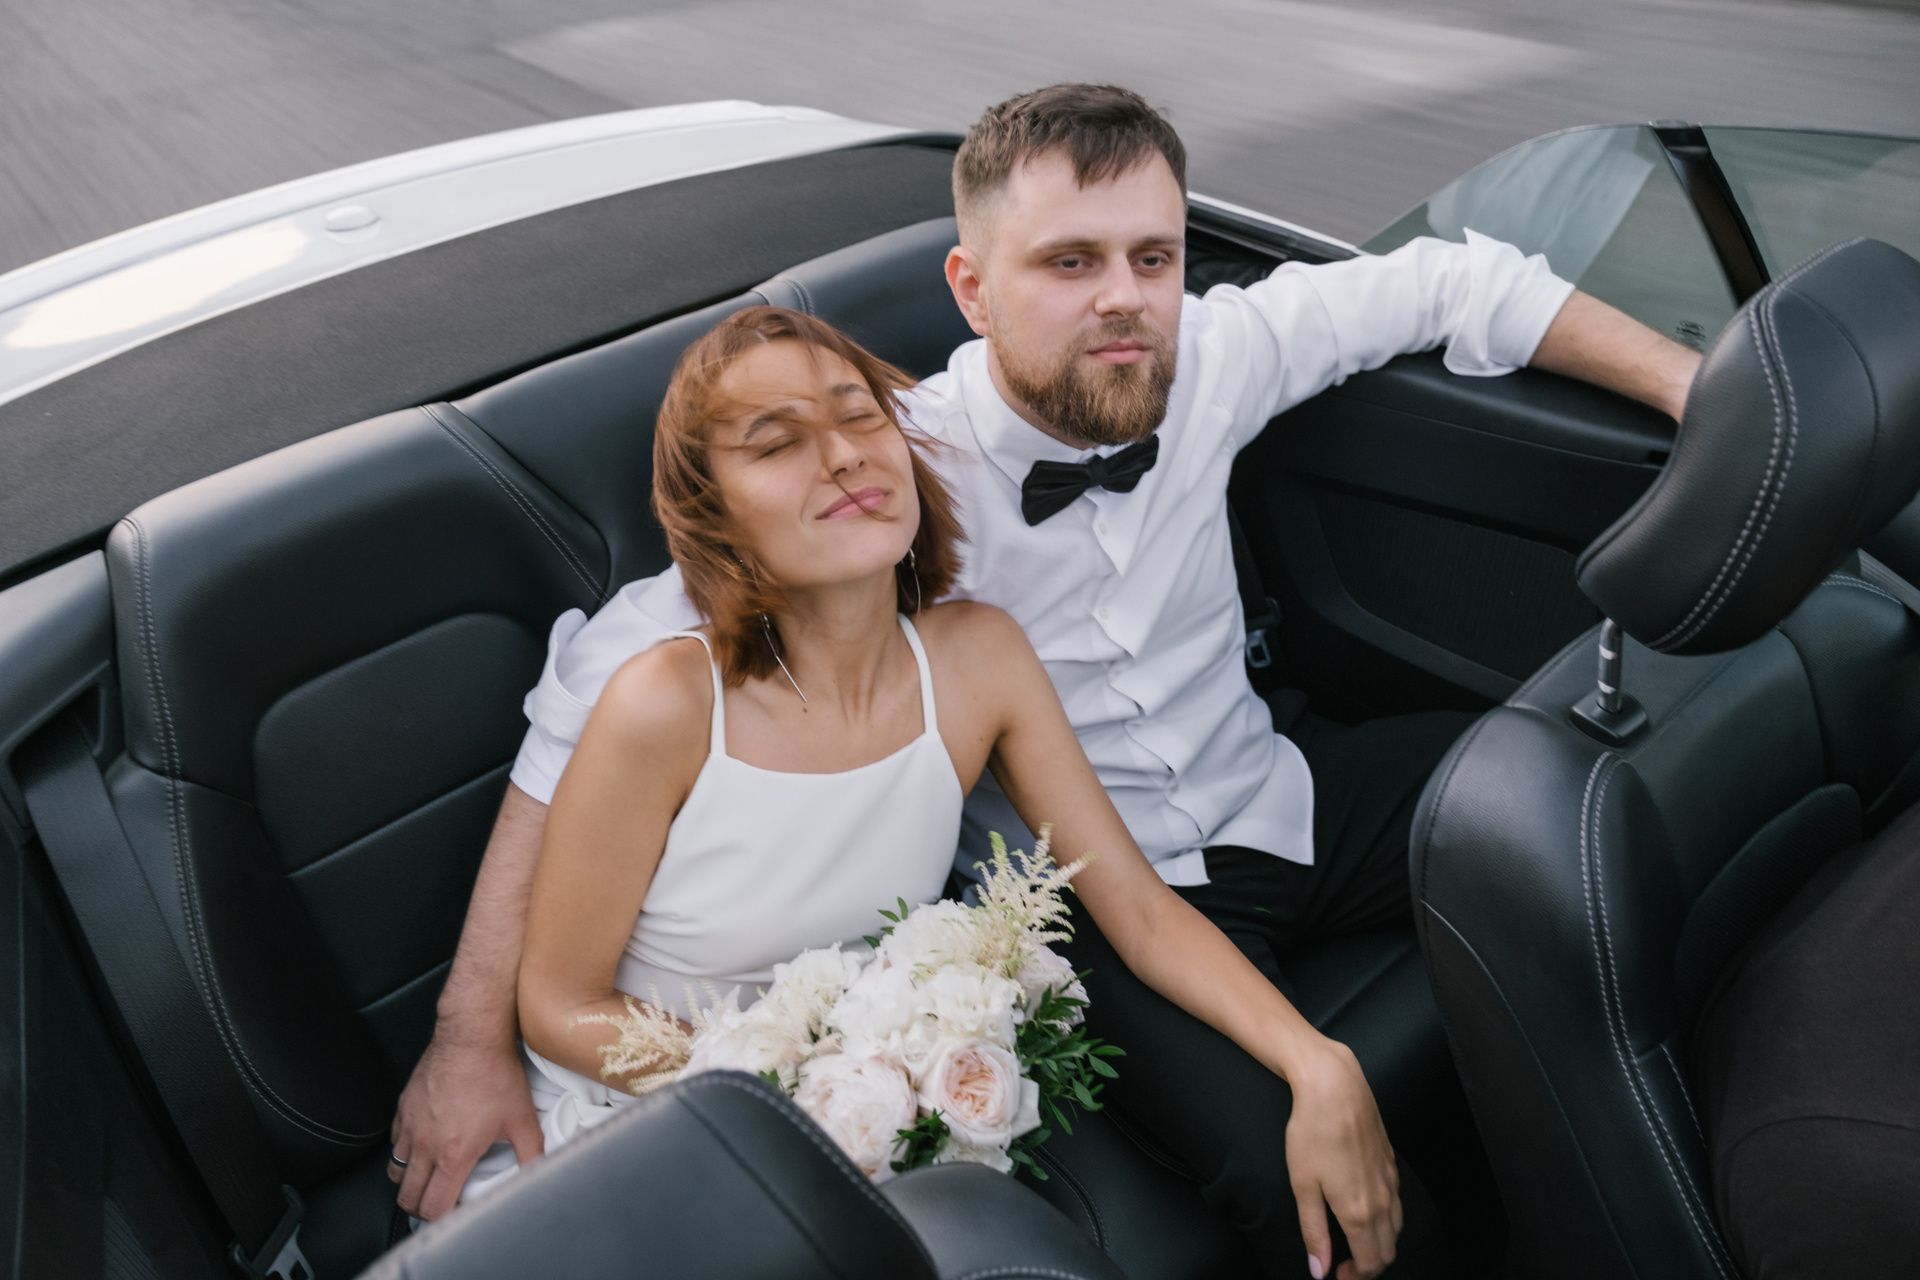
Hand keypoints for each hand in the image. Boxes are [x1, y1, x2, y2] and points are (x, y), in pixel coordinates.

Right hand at [389, 1032, 543, 1220]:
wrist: (471, 1038)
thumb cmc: (496, 1075)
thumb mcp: (523, 1119)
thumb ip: (532, 1154)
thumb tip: (538, 1175)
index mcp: (453, 1155)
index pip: (433, 1208)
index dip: (442, 1219)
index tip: (455, 1213)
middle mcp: (425, 1145)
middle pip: (407, 1198)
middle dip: (422, 1207)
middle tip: (439, 1201)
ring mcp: (410, 1127)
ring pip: (396, 1172)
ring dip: (411, 1181)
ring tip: (430, 1176)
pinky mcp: (403, 1109)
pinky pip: (394, 1143)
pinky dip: (405, 1151)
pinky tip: (425, 1144)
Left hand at [1284, 1038, 1401, 1279]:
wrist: (1334, 1087)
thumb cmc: (1312, 1132)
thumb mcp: (1303, 1186)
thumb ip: (1314, 1232)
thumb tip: (1318, 1269)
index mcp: (1359, 1212)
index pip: (1371, 1263)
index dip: (1357, 1277)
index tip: (1337, 1275)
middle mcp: (1382, 1200)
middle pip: (1388, 1250)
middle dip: (1370, 1265)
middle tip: (1344, 1265)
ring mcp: (1390, 1180)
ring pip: (1396, 1227)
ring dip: (1379, 1243)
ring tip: (1354, 1242)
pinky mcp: (1391, 1162)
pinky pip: (1396, 1203)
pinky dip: (1386, 1219)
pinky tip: (1366, 1209)